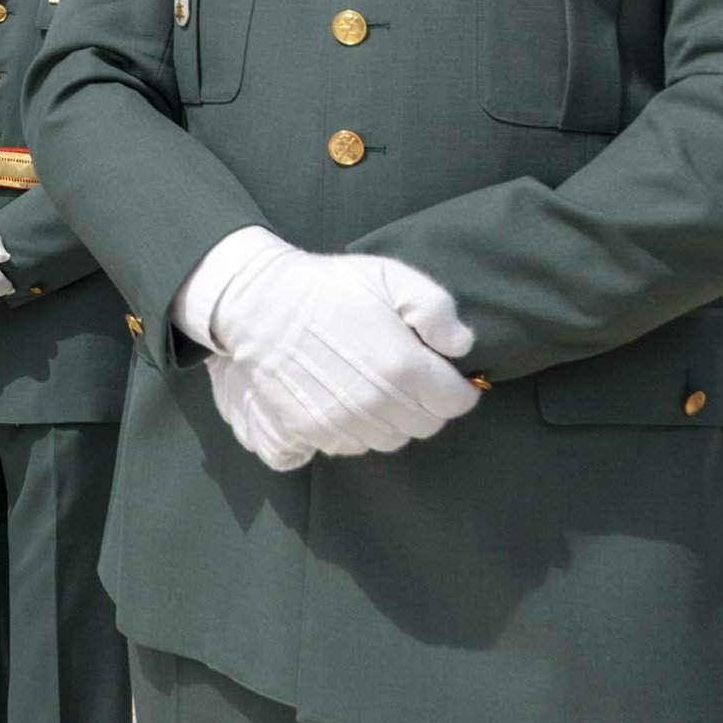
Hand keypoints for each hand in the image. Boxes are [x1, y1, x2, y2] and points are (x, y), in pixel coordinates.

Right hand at [201, 233, 478, 469]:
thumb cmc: (330, 286)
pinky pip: (356, 446)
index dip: (454, 387)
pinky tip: (349, 399)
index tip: (439, 371)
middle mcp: (378, 403)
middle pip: (426, 425)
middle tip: (406, 375)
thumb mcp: (390, 276)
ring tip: (376, 386)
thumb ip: (436, 309)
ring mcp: (344, 422)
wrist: (260, 303)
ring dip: (392, 419)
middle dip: (425, 403)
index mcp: (404, 367)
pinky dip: (360, 429)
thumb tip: (462, 347)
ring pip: (392, 440)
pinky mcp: (314, 431)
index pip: (456, 403)